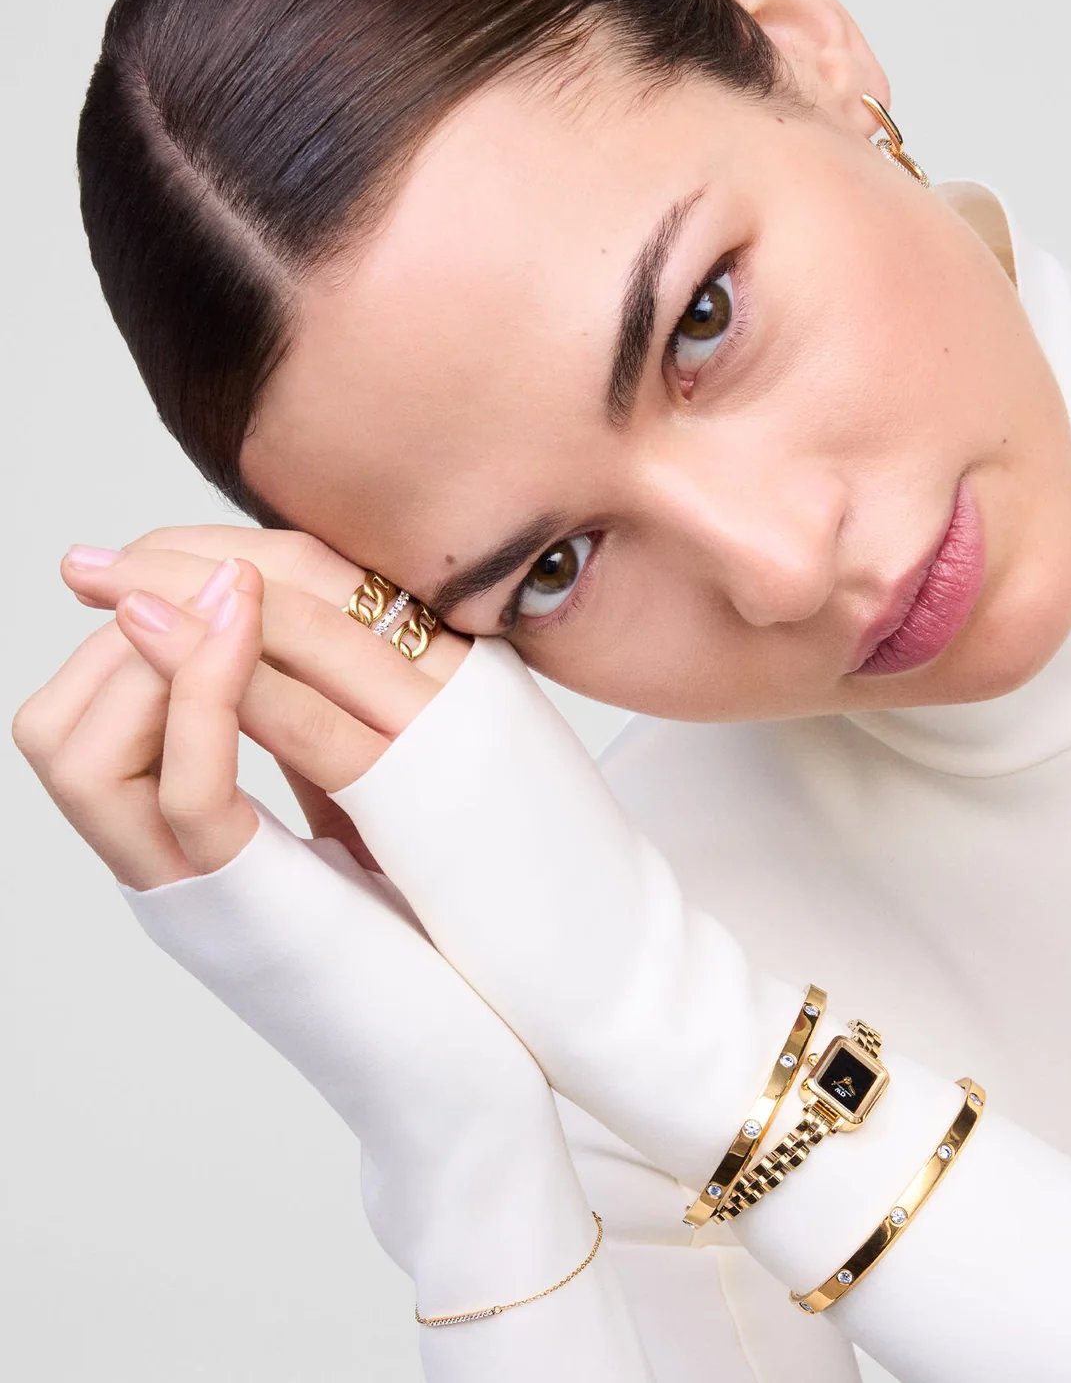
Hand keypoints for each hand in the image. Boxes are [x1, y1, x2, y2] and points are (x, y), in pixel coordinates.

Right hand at [14, 553, 624, 1345]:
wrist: (460, 1073)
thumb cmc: (421, 942)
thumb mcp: (354, 820)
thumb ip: (309, 749)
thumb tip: (312, 653)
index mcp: (184, 844)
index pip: (89, 714)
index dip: (136, 621)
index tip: (205, 551)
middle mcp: (164, 870)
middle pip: (56, 725)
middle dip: (124, 619)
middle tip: (197, 560)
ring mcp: (192, 897)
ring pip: (77, 752)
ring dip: (150, 645)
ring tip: (224, 576)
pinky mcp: (249, 913)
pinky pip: (185, 793)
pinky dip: (202, 699)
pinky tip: (246, 622)